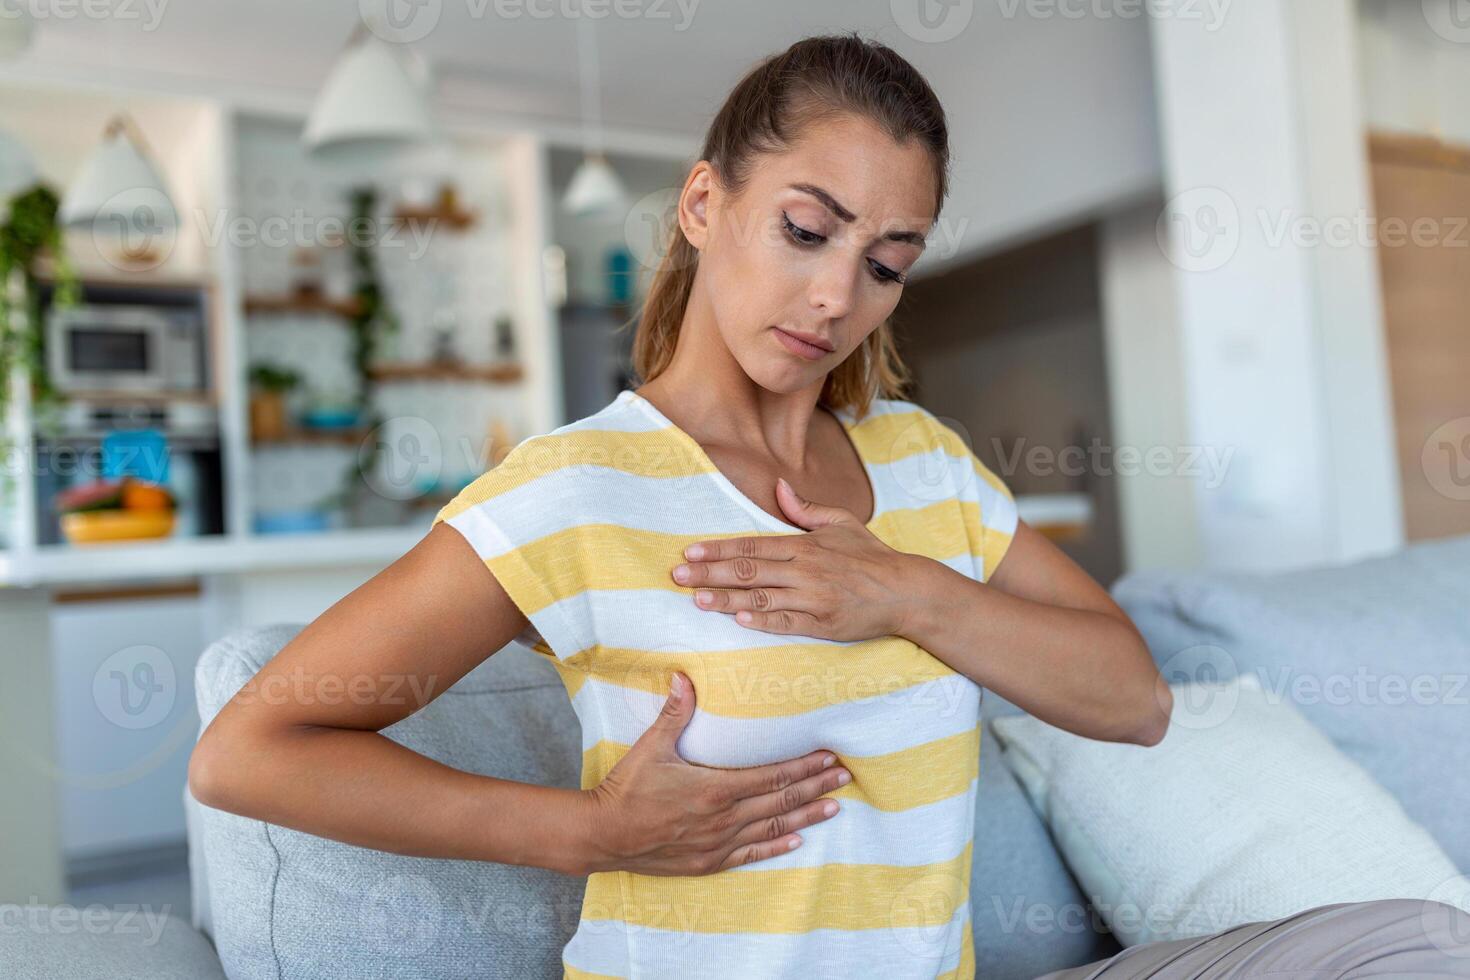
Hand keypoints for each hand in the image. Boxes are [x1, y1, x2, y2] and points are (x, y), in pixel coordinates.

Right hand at [579, 672, 850, 875]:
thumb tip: (685, 676)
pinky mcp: (709, 861)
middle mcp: (724, 818)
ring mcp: (718, 843)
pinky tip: (797, 840)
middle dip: (815, 787)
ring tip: (834, 807)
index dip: (804, 767)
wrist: (603, 835)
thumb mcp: (651, 746)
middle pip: (781, 801)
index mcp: (715, 788)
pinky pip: (751, 853)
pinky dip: (776, 846)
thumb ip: (675, 712)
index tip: (829, 757)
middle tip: (844, 777)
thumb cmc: (627, 789)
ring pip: (773, 828)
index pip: (772, 775)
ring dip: (806, 816)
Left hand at [671, 477, 928, 640]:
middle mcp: (805, 570)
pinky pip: (787, 623)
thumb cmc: (870, 556)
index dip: (718, 549)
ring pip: (761, 598)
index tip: (690, 553)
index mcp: (804, 545)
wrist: (904, 591)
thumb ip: (806, 508)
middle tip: (677, 577)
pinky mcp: (822, 624)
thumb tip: (779, 486)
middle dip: (709, 573)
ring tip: (698, 600)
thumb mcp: (841, 523)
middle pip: (748, 571)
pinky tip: (739, 621)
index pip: (752, 545)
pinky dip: (762, 622)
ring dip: (727, 599)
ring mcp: (812, 598)